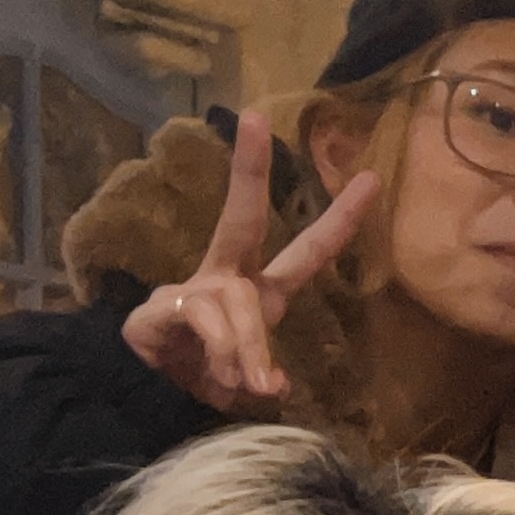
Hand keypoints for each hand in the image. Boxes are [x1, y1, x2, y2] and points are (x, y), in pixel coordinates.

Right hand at [119, 107, 380, 414]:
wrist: (143, 396)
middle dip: (250, 171)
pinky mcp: (164, 304)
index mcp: (260, 290)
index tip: (371, 178)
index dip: (340, 220)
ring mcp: (196, 288)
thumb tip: (275, 384)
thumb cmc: (203, 378)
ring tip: (248, 382)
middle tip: (256, 117)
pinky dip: (221, 353)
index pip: (308, 252)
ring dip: (248, 350)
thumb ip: (265, 375)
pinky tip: (214, 372)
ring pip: (239, 303)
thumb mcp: (247, 380)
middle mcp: (230, 278)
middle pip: (244, 218)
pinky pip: (206, 321)